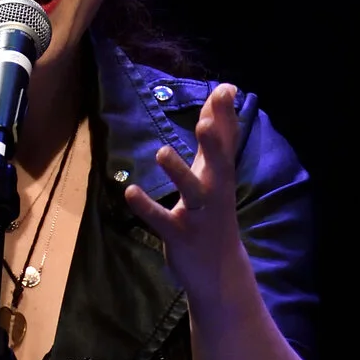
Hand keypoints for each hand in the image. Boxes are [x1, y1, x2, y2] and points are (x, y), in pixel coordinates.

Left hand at [122, 82, 249, 299]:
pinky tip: (131, 192)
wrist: (219, 270)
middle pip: (219, 165)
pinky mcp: (181, 236)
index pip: (228, 141)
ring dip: (179, 173)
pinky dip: (147, 207)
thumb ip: (217, 138)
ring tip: (162, 152)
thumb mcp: (216, 175)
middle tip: (206, 121)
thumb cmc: (213, 213)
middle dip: (214, 144)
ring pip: (192, 192)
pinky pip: (163, 221)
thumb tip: (225, 93)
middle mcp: (215, 192)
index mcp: (221, 175)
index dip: (227, 116)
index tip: (226, 89)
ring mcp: (200, 216)